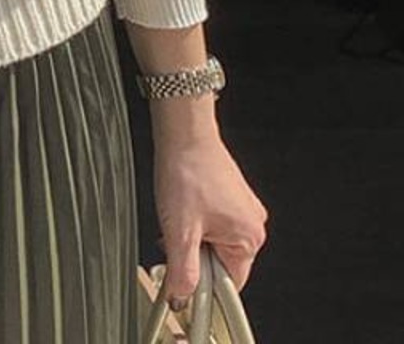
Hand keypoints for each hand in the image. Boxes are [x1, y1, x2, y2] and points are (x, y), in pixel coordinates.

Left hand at [152, 127, 268, 307]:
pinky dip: (194, 220)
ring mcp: (241, 207)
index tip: (182, 279)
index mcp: (249, 237)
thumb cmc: (187, 170)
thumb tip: (181, 296)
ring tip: (176, 215)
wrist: (183, 131)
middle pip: (221, 261)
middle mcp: (252, 223)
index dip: (204, 284)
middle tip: (174, 236)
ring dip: (191, 236)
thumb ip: (182, 269)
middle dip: (194, 255)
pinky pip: (212, 221)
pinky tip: (180, 206)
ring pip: (213, 240)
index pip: (230, 283)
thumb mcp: (179, 229)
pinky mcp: (229, 195)